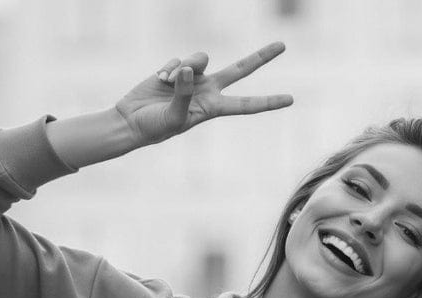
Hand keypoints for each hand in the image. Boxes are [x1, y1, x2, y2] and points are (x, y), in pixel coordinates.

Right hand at [115, 41, 292, 147]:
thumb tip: (190, 69)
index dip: (267, 102)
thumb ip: (183, 92)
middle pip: (239, 70)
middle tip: (283, 45)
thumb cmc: (154, 128)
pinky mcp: (177, 69)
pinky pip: (179, 59)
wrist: (131, 121)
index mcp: (212, 109)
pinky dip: (168, 68)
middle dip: (260, 57)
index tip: (290, 100)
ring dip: (184, 67)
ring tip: (168, 82)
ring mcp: (193, 78)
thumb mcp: (172, 117)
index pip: (245, 104)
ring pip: (200, 58)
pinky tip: (159, 80)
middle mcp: (207, 91)